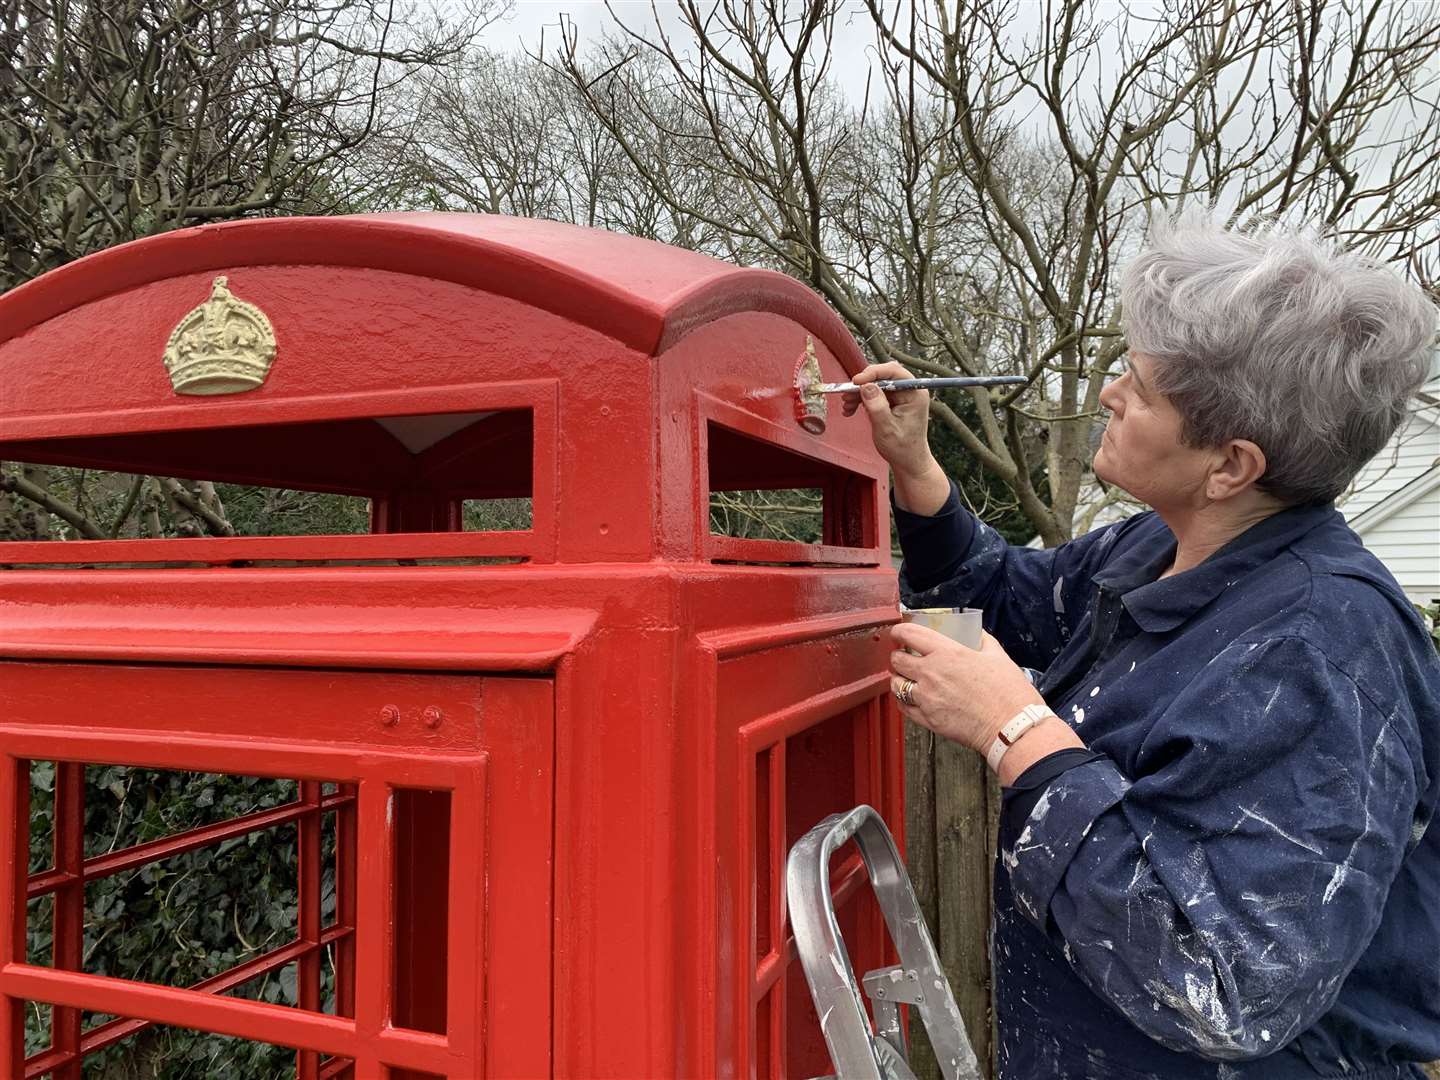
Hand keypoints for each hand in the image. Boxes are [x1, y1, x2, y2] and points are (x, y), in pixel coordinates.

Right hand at [840, 361, 935, 478]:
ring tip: (847, 405)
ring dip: (859, 393)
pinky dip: (862, 400)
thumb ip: (877, 406)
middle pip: (883, 376)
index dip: (874, 373)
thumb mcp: (886, 428)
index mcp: (915, 394)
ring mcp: (901, 396)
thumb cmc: (902, 448)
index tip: (856, 381)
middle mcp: (909, 391)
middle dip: (864, 384)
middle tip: (847, 393)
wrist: (908, 461)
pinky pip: (875, 394)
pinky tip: (851, 409)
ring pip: (876, 384)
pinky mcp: (893, 402)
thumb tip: (866, 386)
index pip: (894, 372)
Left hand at [889, 623, 1044, 753]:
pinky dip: (904, 700)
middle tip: (905, 656)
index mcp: (946, 653)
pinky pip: (903, 707)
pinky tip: (912, 698)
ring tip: (908, 678)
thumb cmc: (1008, 693)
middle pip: (896, 659)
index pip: (909, 635)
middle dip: (898, 655)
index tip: (899, 633)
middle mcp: (931, 674)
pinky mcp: (928, 719)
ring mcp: (927, 698)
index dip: (899, 631)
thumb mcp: (997, 656)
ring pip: (896, 684)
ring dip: (899, 678)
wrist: (1012, 727)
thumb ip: (982, 641)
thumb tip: (976, 634)